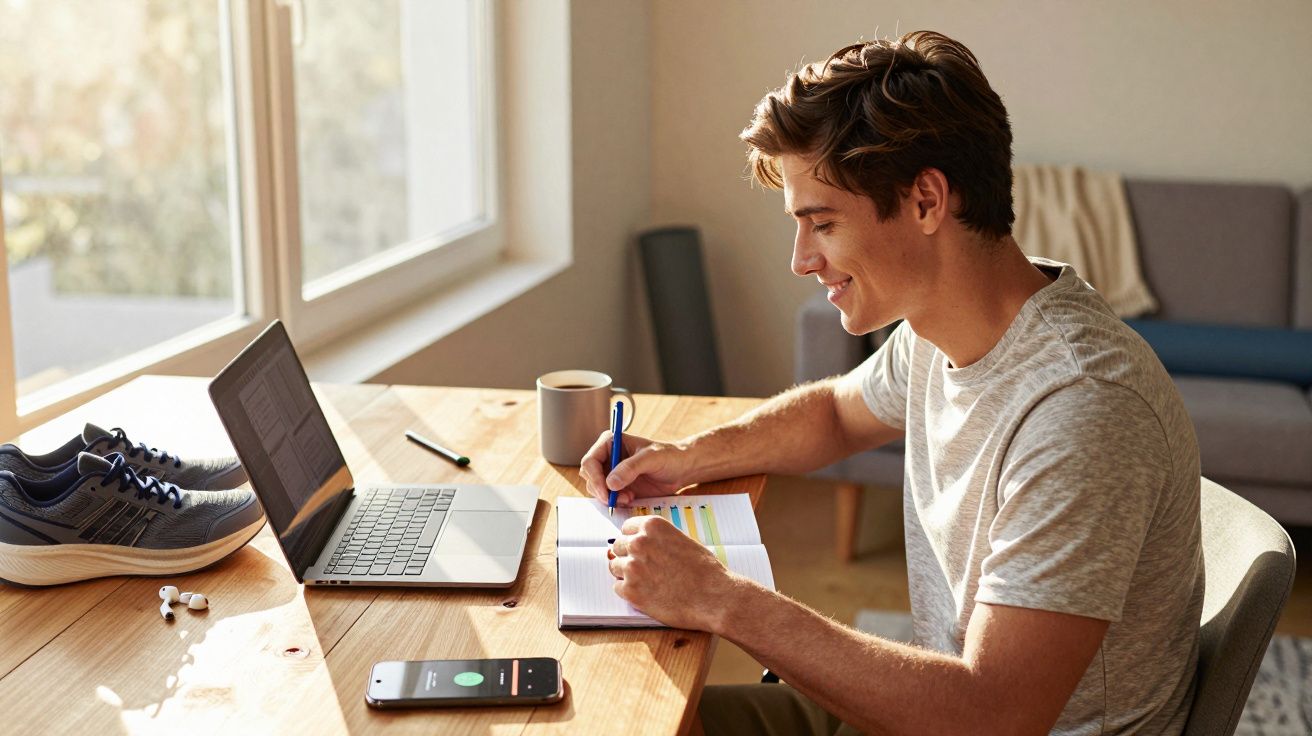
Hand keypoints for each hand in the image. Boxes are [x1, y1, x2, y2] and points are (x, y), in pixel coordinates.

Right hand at [579, 432, 689, 506]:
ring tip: (628, 497)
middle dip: (600, 490)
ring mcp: (612, 472)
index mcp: (611, 442)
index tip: (606, 491)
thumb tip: (610, 483)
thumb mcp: (651, 458)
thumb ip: (630, 468)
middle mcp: (608, 457)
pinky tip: (630, 499)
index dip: (594, 477)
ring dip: (609, 497)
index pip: (590, 460)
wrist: (681, 469)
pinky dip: (615, 501)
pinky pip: (607, 497)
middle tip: (616, 498)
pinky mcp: (618, 486)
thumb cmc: (669, 456)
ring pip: (596, 489)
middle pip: (589, 476)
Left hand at [607, 515, 734, 630]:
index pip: (626, 528)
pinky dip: (629, 592)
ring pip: (615, 567)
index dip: (633, 539)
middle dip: (628, 556)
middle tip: (644, 568)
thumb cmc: (705, 571)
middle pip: (618, 546)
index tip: (639, 549)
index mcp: (652, 526)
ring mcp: (633, 567)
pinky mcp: (631, 591)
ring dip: (626, 574)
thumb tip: (640, 543)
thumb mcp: (681, 541)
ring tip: (647, 582)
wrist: (714, 597)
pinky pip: (617, 587)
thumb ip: (658, 540)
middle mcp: (639, 543)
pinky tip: (647, 594)